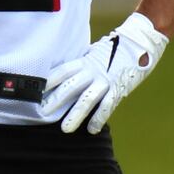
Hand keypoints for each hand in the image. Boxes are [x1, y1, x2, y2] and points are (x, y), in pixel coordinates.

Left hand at [41, 12, 168, 133]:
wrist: (139, 43)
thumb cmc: (113, 51)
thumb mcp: (92, 55)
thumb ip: (80, 66)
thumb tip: (61, 75)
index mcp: (84, 61)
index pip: (62, 71)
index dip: (48, 80)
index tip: (34, 90)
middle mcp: (92, 71)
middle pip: (70, 87)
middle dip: (55, 101)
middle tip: (41, 114)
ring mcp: (106, 80)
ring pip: (87, 99)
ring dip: (75, 115)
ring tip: (64, 129)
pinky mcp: (119, 88)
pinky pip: (107, 105)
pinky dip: (99, 118)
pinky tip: (91, 130)